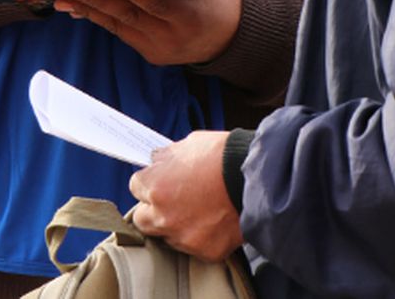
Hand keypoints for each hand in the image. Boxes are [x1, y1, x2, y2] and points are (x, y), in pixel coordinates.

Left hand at [55, 0, 241, 64]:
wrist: (227, 35)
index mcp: (192, 16)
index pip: (160, 3)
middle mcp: (173, 37)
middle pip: (131, 16)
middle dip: (100, 0)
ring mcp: (159, 49)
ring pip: (119, 26)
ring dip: (90, 9)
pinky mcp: (148, 53)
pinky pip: (119, 33)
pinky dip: (98, 17)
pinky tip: (76, 6)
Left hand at [130, 131, 242, 260]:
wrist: (259, 176)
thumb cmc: (224, 155)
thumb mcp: (189, 144)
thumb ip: (167, 157)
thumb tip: (156, 161)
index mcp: (155, 187)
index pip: (135, 187)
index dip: (149, 182)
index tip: (159, 181)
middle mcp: (163, 216)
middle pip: (142, 219)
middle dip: (153, 209)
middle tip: (173, 200)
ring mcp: (184, 237)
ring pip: (168, 236)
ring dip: (177, 225)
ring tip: (200, 209)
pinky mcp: (205, 251)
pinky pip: (195, 247)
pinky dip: (202, 237)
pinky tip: (215, 221)